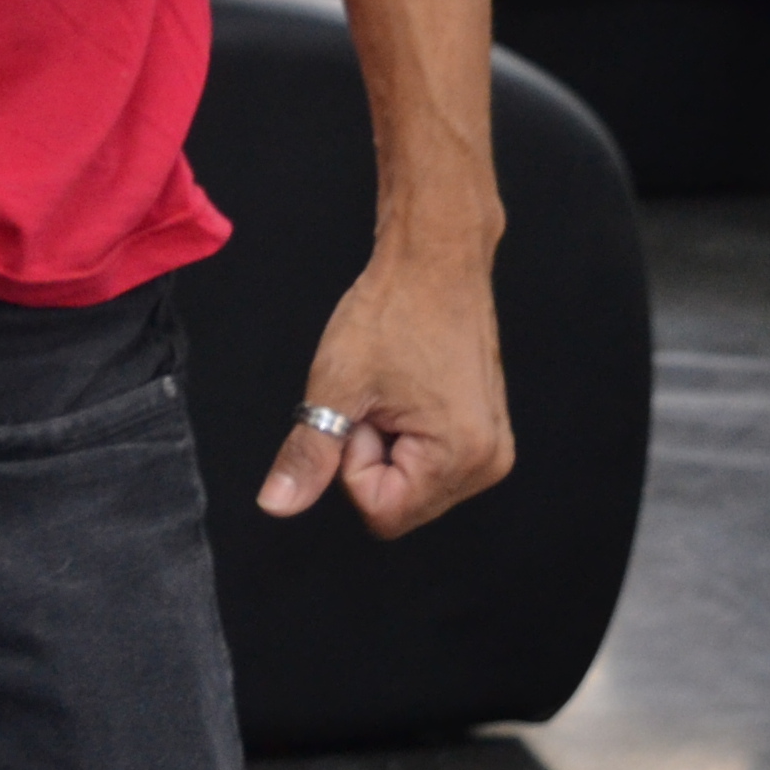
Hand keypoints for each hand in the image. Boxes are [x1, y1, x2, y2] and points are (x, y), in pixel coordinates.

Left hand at [259, 242, 511, 535]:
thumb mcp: (337, 383)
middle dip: (374, 457)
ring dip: (391, 446)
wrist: (436, 258)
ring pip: (413, 484)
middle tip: (378, 397)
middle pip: (401, 503)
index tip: (362, 410)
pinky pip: (431, 462)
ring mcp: (492, 449)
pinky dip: (410, 435)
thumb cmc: (394, 309)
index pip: (381, 510)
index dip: (353, 463)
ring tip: (396, 391)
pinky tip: (411, 392)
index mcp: (460, 457)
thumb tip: (276, 506)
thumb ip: (308, 454)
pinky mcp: (486, 431)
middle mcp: (488, 464)